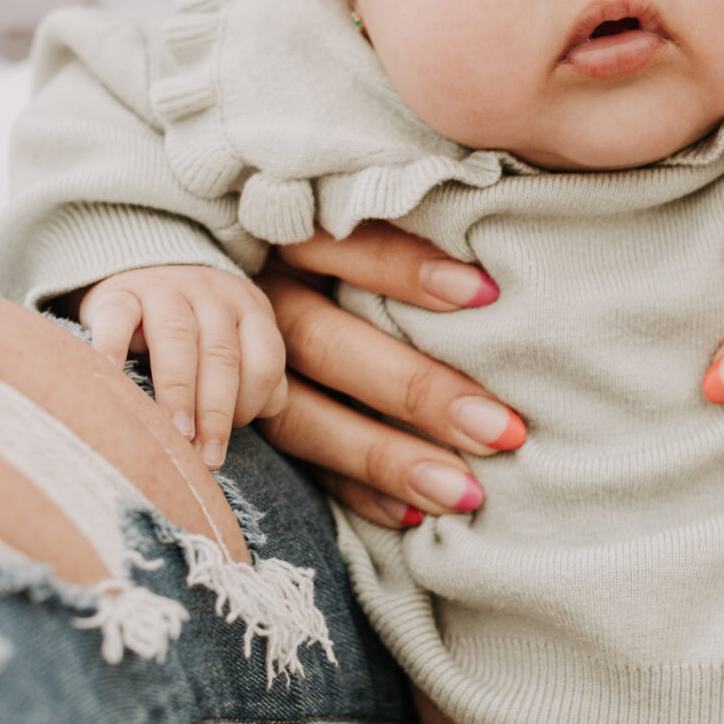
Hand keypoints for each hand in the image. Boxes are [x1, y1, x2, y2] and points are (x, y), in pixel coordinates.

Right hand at [79, 264, 285, 469]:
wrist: (141, 272)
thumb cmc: (193, 331)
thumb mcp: (234, 343)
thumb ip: (254, 377)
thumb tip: (265, 412)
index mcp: (249, 310)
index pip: (265, 359)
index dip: (251, 403)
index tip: (227, 439)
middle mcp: (212, 294)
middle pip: (222, 355)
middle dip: (217, 412)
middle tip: (207, 458)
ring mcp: (165, 288)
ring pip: (177, 337)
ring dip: (178, 391)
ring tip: (174, 433)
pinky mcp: (119, 292)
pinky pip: (118, 317)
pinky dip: (113, 346)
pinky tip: (111, 376)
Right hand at [261, 223, 527, 528]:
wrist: (222, 298)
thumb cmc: (355, 243)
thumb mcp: (359, 206)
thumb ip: (409, 224)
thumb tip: (497, 273)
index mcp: (286, 236)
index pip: (340, 245)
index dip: (404, 267)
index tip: (486, 294)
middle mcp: (260, 298)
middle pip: (321, 342)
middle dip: (415, 389)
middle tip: (500, 429)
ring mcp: (245, 365)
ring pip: (303, 415)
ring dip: (385, 457)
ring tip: (464, 492)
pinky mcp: (250, 422)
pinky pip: (296, 467)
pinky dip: (355, 492)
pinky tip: (413, 516)